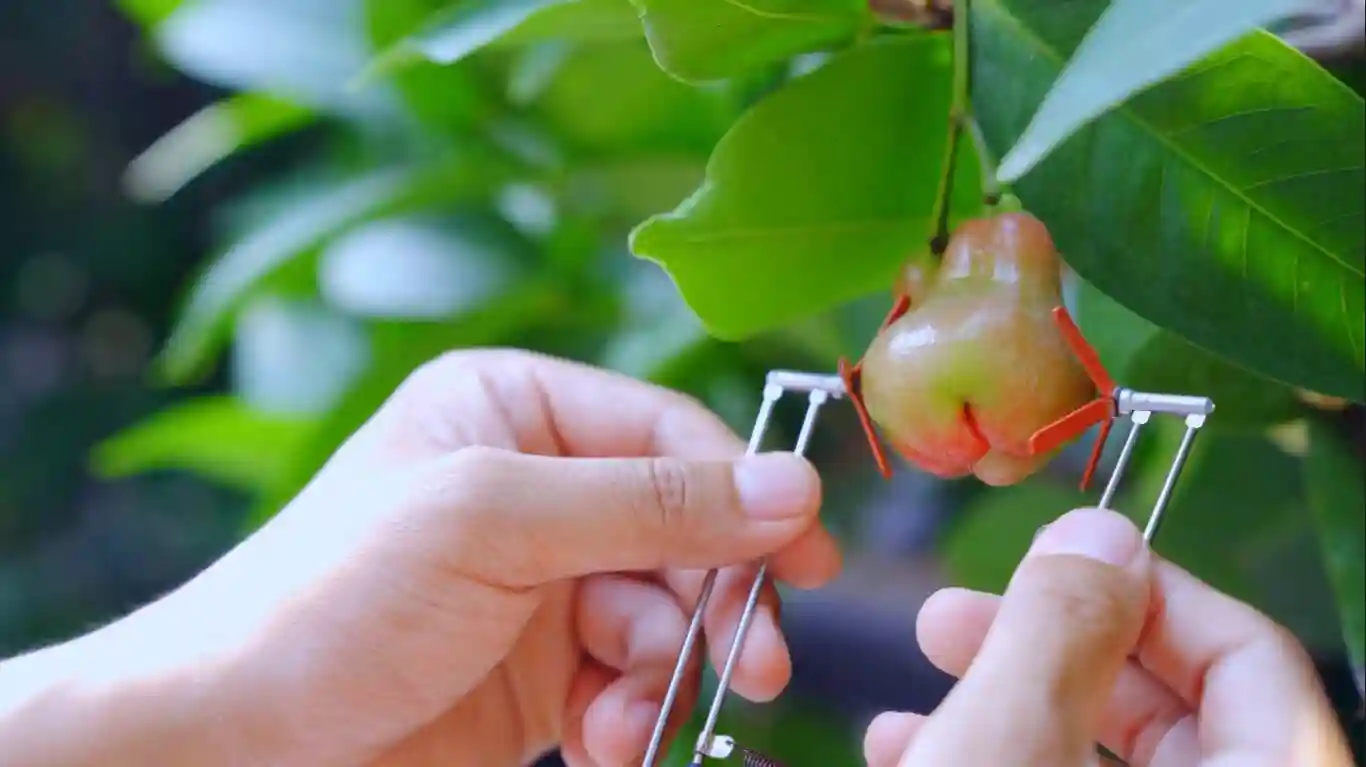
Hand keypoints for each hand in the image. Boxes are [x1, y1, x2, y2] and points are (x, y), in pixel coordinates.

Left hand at [0, 350, 839, 766]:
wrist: (232, 742)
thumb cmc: (329, 599)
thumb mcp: (491, 523)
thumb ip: (644, 504)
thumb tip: (789, 487)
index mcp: (513, 410)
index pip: (666, 435)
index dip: (742, 491)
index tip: (803, 555)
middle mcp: (535, 487)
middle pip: (683, 531)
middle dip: (716, 600)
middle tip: (752, 663)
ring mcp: (541, 583)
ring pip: (667, 616)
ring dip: (668, 672)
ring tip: (636, 719)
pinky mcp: (541, 670)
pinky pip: (630, 682)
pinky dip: (633, 716)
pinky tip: (606, 744)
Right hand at [864, 508, 1354, 766]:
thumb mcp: (1010, 744)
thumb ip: (1061, 629)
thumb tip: (1098, 532)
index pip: (1249, 655)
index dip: (1145, 587)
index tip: (1047, 557)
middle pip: (1174, 709)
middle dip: (1044, 645)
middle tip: (950, 616)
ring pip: (1100, 757)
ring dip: (1000, 704)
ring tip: (910, 693)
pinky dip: (993, 757)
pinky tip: (907, 747)